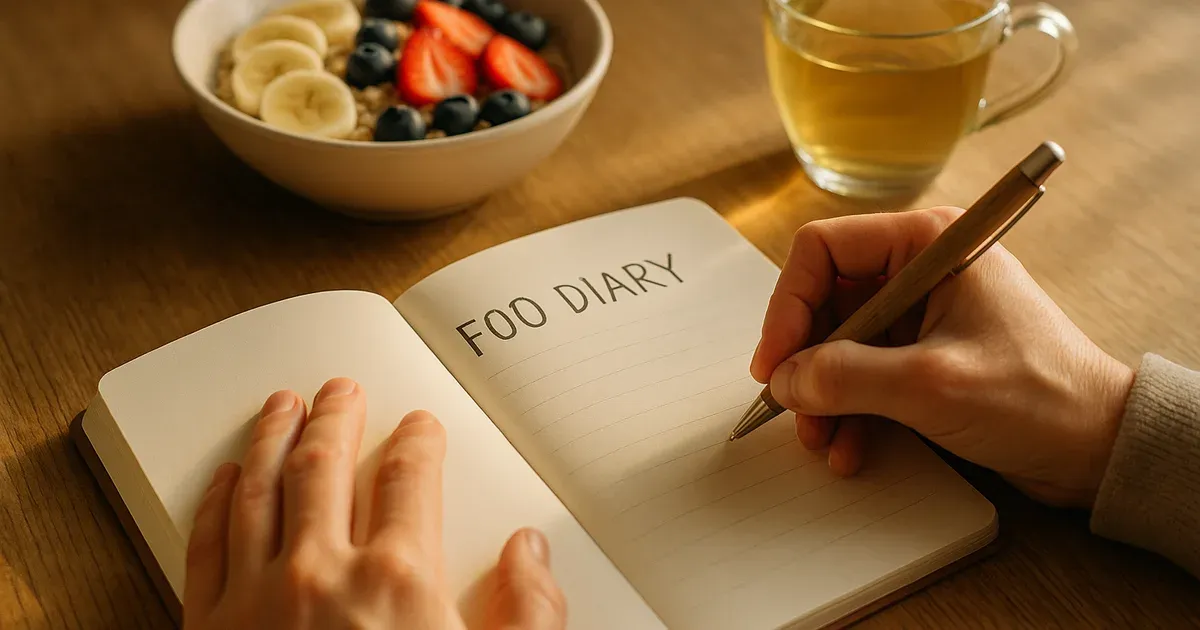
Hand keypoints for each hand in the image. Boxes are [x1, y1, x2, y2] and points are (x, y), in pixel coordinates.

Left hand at [183, 377, 565, 629]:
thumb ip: (528, 612)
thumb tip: (529, 553)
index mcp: (400, 580)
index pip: (411, 477)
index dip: (418, 440)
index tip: (420, 426)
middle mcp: (322, 574)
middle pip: (327, 463)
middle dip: (337, 416)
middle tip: (341, 390)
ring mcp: (258, 598)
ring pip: (261, 486)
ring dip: (273, 436)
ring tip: (281, 406)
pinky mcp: (208, 629)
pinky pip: (208, 541)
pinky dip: (219, 500)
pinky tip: (230, 477)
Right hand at [750, 207, 1134, 508]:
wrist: (1098, 448)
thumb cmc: (1039, 397)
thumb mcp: (927, 385)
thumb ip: (844, 377)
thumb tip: (784, 379)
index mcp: (928, 243)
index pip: (824, 250)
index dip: (788, 305)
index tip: (775, 361)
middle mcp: (921, 269)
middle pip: (827, 301)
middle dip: (806, 361)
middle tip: (794, 407)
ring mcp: (924, 314)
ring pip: (841, 343)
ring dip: (824, 394)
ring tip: (822, 438)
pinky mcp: (927, 354)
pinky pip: (867, 373)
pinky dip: (851, 410)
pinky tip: (850, 447)